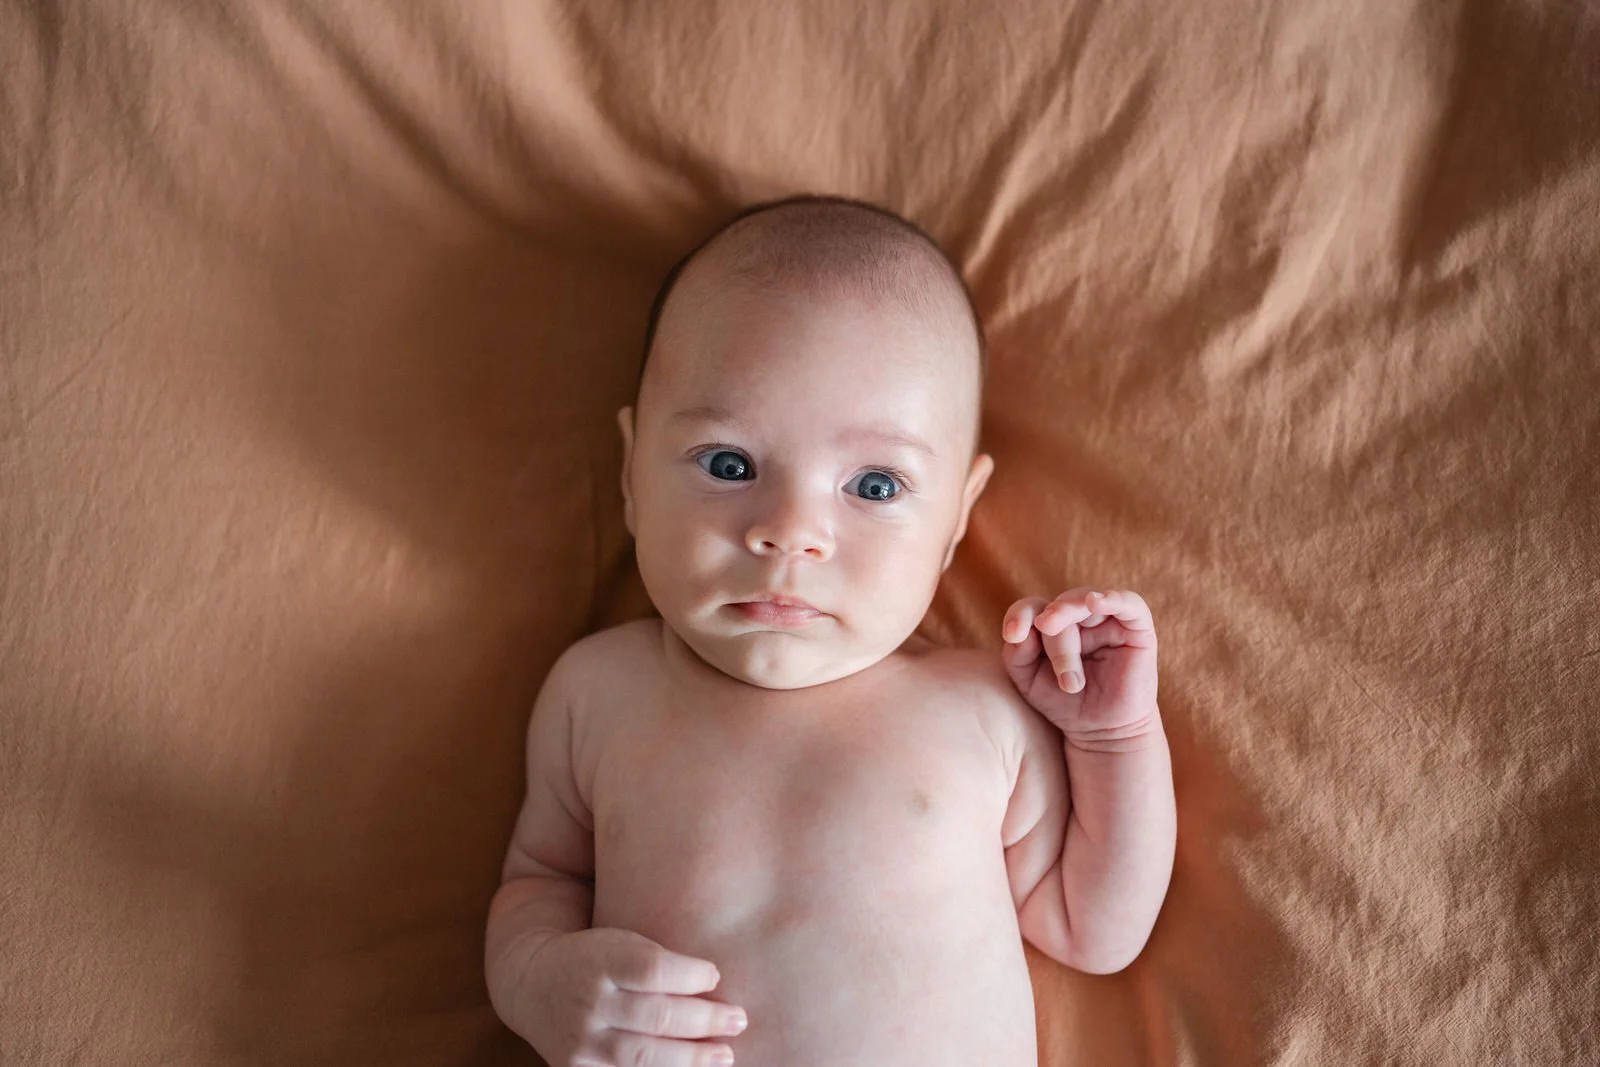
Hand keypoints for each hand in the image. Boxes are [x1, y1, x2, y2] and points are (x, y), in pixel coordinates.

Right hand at [519, 927, 746, 1065]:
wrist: (533, 983)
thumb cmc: (595, 958)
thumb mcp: (621, 942)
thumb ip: (660, 962)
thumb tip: (716, 985)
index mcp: (601, 961)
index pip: (652, 970)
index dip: (690, 976)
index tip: (716, 977)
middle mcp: (589, 1004)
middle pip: (656, 1017)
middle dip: (704, 1021)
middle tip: (738, 1019)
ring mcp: (582, 1042)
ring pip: (643, 1056)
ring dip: (692, 1058)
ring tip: (725, 1054)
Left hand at [1001, 588, 1158, 739]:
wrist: (1103, 731)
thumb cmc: (1065, 704)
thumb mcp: (1029, 681)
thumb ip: (1017, 654)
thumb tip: (1021, 632)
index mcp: (1053, 624)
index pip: (1033, 606)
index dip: (1020, 614)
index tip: (1012, 635)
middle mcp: (1080, 617)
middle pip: (1059, 607)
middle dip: (1056, 642)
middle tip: (1063, 678)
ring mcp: (1108, 620)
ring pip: (1086, 604)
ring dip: (1076, 635)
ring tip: (1071, 676)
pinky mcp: (1138, 629)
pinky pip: (1130, 603)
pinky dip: (1113, 598)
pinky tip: (1097, 602)